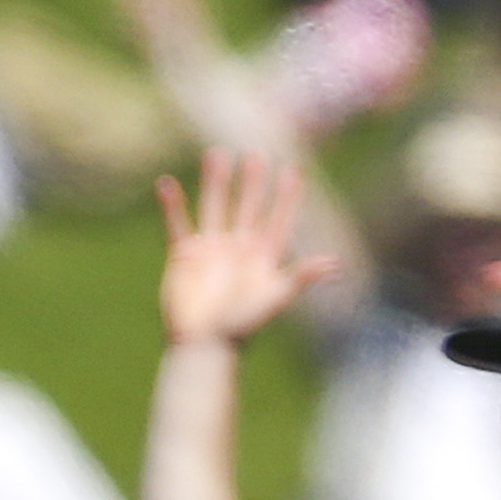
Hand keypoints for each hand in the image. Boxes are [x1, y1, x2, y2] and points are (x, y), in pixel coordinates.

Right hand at [156, 147, 334, 350]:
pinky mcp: (185, 255)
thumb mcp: (275, 298)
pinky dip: (172, 205)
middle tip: (256, 155)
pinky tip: (166, 183)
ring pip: (215, 207)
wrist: (203, 345)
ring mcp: (211, 249)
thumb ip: (300, 276)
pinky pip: (178, 224)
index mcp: (263, 257)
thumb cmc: (241, 326)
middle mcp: (238, 248)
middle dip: (253, 182)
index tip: (293, 170)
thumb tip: (335, 263)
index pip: (278, 219)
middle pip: (248, 206)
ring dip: (215, 182)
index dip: (287, 196)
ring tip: (217, 154)